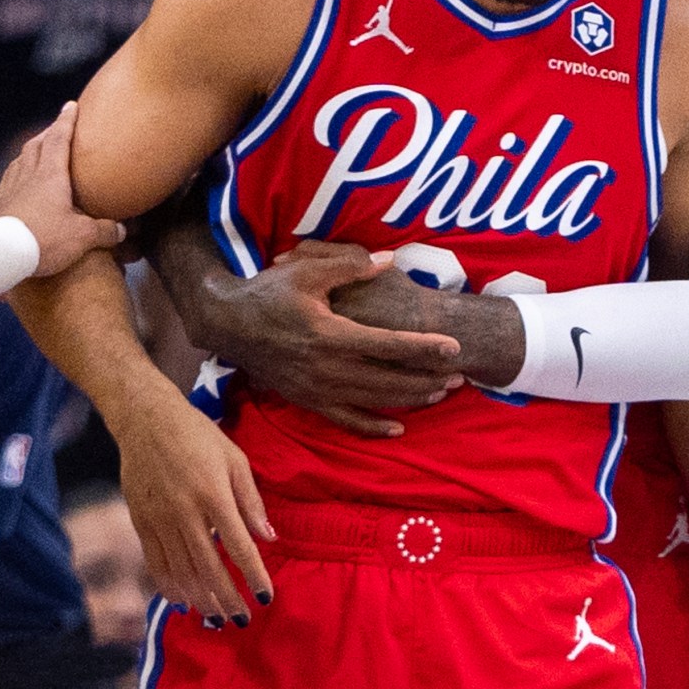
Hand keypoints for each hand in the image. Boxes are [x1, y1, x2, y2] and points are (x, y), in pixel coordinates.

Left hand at [0, 101, 122, 276]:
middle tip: (55, 130)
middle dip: (47, 134)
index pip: (59, 139)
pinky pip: (2, 188)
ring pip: (17, 163)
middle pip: (35, 146)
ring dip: (27, 155)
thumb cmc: (42, 240)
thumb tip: (121, 230)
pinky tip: (10, 190)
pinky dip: (10, 183)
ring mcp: (6, 189)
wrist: (0, 254)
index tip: (71, 106)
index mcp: (50, 175)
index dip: (66, 121)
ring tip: (34, 155)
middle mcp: (26, 175)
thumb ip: (103, 231)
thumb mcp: (82, 237)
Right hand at [112, 386, 274, 624]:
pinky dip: (168, 585)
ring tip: (215, 618)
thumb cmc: (197, 435)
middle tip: (241, 619)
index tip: (265, 598)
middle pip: (208, 567)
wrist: (145, 418)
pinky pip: (155, 561)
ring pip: (180, 570)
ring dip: (200, 598)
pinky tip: (181, 601)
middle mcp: (185, 510)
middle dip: (226, 598)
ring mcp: (159, 517)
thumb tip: (268, 538)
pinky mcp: (140, 520)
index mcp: (214, 493)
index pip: (238, 546)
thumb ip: (251, 501)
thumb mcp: (234, 459)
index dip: (253, 575)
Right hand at [200, 240, 462, 436]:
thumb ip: (349, 266)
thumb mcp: (305, 270)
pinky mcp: (307, 400)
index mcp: (329, 334)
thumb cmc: (268, 292)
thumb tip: (388, 261)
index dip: (424, 347)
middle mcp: (326, 367)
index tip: (454, 348)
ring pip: (373, 400)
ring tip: (440, 393)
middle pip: (389, 378)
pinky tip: (397, 428)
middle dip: (427, 378)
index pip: (388, 344)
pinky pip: (346, 420)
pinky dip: (373, 426)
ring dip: (409, 399)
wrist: (228, 324)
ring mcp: (316, 389)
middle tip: (460, 375)